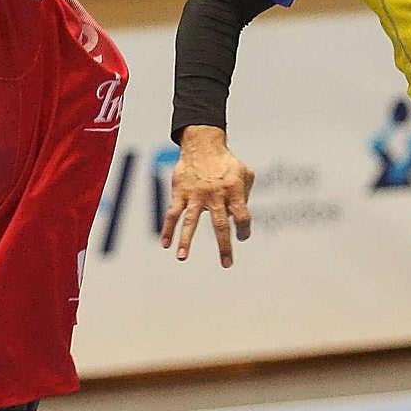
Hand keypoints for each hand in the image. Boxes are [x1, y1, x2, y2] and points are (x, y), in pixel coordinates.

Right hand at [162, 126, 254, 267]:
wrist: (203, 146)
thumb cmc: (227, 163)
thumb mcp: (245, 174)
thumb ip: (245, 196)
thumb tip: (241, 218)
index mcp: (234, 190)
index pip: (242, 215)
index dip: (244, 229)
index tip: (242, 238)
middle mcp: (216, 194)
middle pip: (221, 224)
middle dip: (224, 245)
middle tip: (227, 264)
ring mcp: (196, 194)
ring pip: (190, 220)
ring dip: (185, 240)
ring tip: (182, 258)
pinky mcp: (181, 193)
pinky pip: (173, 213)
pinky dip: (168, 228)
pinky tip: (165, 243)